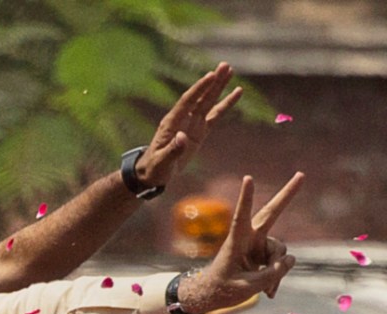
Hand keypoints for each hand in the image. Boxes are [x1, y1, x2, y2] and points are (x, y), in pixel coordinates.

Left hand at [136, 63, 241, 188]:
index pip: (188, 101)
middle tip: (225, 65)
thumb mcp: (161, 162)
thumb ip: (172, 150)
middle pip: (200, 96)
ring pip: (208, 102)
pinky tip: (237, 93)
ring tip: (230, 71)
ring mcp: (192, 123)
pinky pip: (215, 115)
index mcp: (172, 123)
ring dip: (219, 87)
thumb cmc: (153, 168)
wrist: (152, 173)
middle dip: (212, 82)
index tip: (211, 75)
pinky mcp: (200, 131)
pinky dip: (226, 104)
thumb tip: (183, 138)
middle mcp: (183, 119)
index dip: (199, 88)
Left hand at [178, 173, 303, 313]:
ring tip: (267, 290)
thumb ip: (271, 274)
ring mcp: (257, 245)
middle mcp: (249, 239)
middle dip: (287, 195)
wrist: (213, 296)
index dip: (246, 198)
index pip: (241, 216)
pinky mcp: (263, 254)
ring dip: (277, 272)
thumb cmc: (222, 289)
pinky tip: (268, 292)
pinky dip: (276, 277)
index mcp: (236, 241)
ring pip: (280, 252)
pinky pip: (279, 263)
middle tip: (301, 174)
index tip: (248, 178)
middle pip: (271, 213)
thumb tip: (291, 259)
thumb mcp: (247, 287)